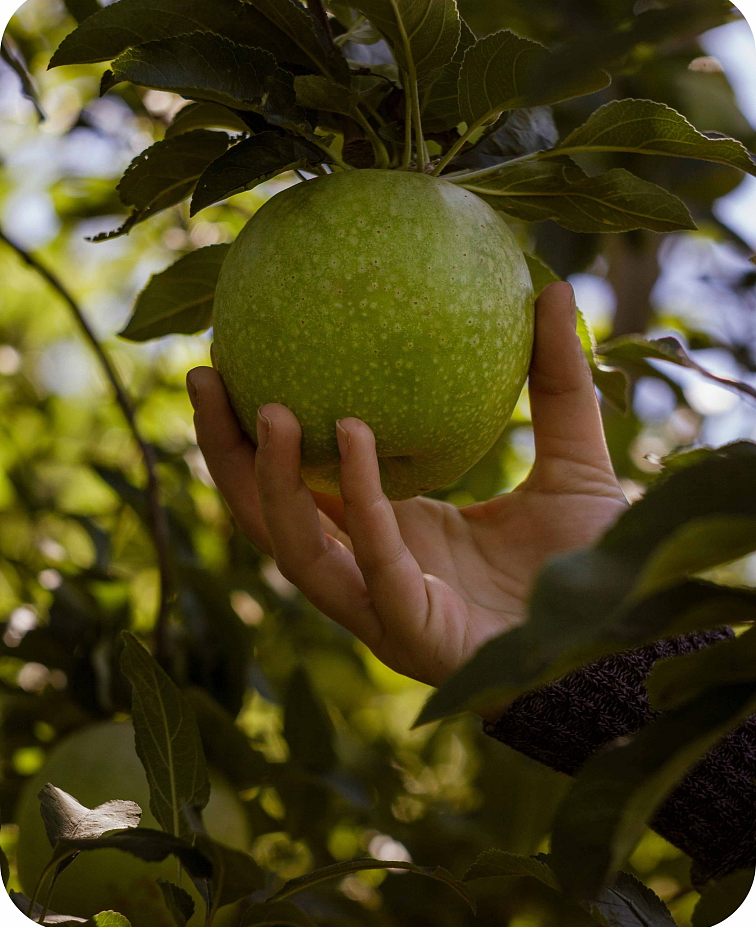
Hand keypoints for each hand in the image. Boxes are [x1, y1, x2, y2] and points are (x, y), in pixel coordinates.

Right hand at [187, 282, 626, 711]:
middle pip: (269, 517)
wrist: (625, 639)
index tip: (237, 361)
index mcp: (391, 534)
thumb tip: (555, 287)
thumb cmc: (588, 562)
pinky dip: (360, 499)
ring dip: (268, 480)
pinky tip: (353, 435)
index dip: (256, 435)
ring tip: (266, 406)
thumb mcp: (571, 457)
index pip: (299, 487)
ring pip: (297, 548)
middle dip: (225, 454)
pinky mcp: (414, 632)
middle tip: (205, 376)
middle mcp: (372, 569)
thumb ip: (555, 384)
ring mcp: (385, 607)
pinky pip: (374, 561)